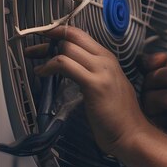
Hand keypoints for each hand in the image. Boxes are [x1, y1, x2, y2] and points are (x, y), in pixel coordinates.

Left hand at [28, 26, 149, 156]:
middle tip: (34, 50)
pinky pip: (65, 65)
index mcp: (109, 59)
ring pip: (67, 48)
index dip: (59, 32)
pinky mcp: (94, 84)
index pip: (80, 35)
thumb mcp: (108, 86)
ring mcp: (102, 71)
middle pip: (72, 36)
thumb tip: (73, 68)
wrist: (132, 134)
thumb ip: (93, 73)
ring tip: (38, 66)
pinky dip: (49, 66)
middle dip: (48, 39)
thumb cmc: (119, 117)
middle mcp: (106, 60)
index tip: (44, 37)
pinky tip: (42, 74)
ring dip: (46, 54)